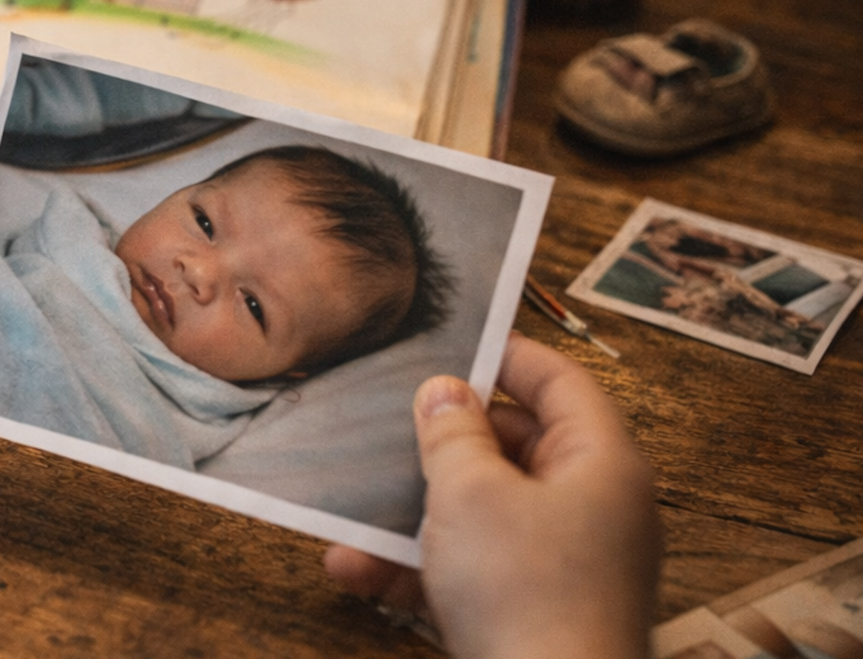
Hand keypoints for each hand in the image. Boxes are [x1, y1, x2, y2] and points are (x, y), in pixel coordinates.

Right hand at [323, 335, 659, 658]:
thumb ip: (451, 432)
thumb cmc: (526, 595)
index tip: (448, 344)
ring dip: (413, 510)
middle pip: (515, 446)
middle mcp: (593, 508)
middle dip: (442, 440)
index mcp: (601, 463)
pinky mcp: (533, 610)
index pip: (560, 382)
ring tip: (354, 503)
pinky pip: (471, 568)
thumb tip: (444, 392)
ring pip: (482, 512)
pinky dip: (417, 566)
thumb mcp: (470, 493)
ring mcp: (564, 563)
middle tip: (388, 421)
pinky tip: (355, 568)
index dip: (504, 356)